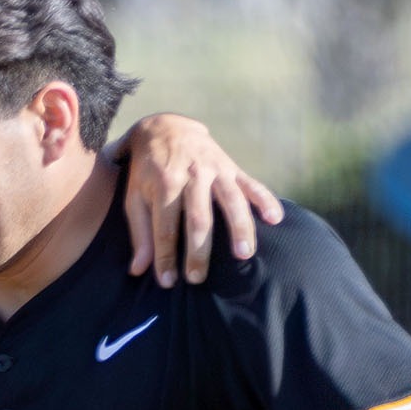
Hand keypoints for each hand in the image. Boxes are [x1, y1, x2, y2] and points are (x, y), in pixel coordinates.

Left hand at [113, 113, 282, 285]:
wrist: (164, 128)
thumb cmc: (146, 170)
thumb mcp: (133, 197)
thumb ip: (139, 233)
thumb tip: (139, 270)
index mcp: (163, 185)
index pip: (166, 228)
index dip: (166, 257)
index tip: (167, 282)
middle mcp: (191, 176)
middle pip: (199, 219)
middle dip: (199, 252)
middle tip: (198, 279)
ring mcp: (215, 170)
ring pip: (231, 201)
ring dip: (239, 228)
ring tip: (243, 254)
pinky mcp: (232, 167)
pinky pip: (252, 184)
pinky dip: (266, 200)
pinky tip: (276, 219)